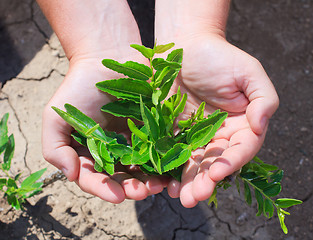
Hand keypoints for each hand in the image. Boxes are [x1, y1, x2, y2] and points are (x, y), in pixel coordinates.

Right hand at [39, 0, 165, 203]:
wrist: (106, 57)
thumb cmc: (78, 88)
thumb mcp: (56, 117)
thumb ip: (55, 147)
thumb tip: (69, 174)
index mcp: (91, 153)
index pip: (96, 179)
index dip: (105, 189)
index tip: (117, 195)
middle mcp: (114, 152)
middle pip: (124, 177)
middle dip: (133, 188)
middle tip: (143, 191)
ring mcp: (135, 141)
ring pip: (145, 168)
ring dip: (152, 179)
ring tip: (160, 184)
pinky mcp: (154, 129)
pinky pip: (161, 148)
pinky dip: (166, 160)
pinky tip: (173, 167)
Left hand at [166, 34, 278, 206]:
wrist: (185, 46)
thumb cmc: (220, 57)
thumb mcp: (249, 72)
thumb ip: (263, 99)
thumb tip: (260, 126)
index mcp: (241, 125)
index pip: (240, 149)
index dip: (231, 163)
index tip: (218, 173)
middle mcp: (219, 134)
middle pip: (215, 162)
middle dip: (206, 181)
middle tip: (195, 197)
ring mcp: (195, 134)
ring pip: (194, 163)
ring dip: (188, 181)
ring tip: (182, 198)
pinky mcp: (174, 131)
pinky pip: (173, 152)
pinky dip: (170, 167)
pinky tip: (166, 182)